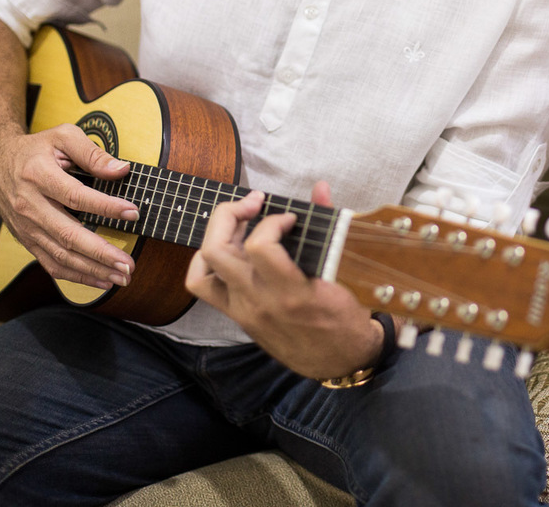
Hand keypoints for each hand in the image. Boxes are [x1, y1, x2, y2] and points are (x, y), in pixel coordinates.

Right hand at [0, 123, 137, 288]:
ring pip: (60, 255)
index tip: (133, 212)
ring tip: (121, 276)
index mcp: (38, 176)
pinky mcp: (26, 239)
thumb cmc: (35, 149)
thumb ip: (92, 154)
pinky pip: (51, 263)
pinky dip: (76, 275)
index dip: (106, 207)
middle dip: (101, 253)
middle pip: (68, 234)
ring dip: (93, 269)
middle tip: (128, 264)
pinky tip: (100, 280)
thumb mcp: (63, 137)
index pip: (76, 196)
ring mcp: (26, 226)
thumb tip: (121, 170)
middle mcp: (29, 205)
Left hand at [185, 184, 383, 378]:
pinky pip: (203, 286)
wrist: (340, 360)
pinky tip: (229, 248)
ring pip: (202, 268)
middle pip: (217, 250)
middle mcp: (260, 303)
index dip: (272, 220)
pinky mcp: (237, 316)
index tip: (290, 218)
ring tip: (238, 223)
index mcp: (292, 293)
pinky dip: (207, 261)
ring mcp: (243, 311)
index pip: (260, 246)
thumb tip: (321, 188)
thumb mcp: (343, 272)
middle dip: (231, 214)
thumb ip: (329, 224)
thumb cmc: (345, 315)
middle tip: (255, 203)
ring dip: (215, 235)